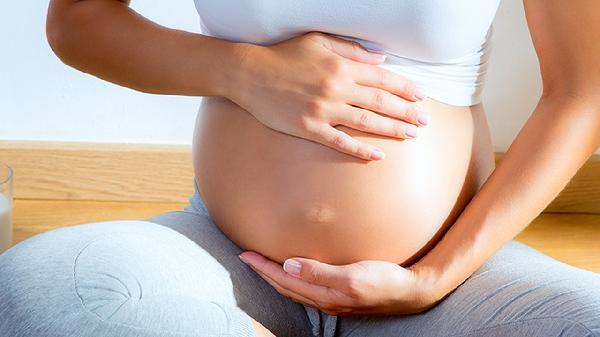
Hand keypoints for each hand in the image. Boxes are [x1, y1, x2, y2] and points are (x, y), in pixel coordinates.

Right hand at [228, 31, 429, 160]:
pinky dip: (360, 149)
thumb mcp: (318, 41)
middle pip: (380, 101)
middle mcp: (336, 88)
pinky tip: (377, 155)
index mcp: (341, 66)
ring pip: (366, 121)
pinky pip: (341, 141)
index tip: (421, 96)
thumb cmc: (284, 55)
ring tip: (410, 135)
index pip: (382, 77)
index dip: (405, 88)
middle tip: (424, 121)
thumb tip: (381, 59)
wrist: (250, 74)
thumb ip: (351, 49)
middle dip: (406, 112)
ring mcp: (323, 110)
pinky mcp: (310, 128)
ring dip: (391, 129)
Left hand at [238, 251, 438, 315]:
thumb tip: (288, 266)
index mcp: (324, 295)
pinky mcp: (341, 294)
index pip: (284, 280)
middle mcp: (324, 300)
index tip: (245, 254)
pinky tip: (295, 272)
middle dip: (264, 272)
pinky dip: (293, 279)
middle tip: (246, 257)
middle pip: (285, 286)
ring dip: (276, 276)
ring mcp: (332, 300)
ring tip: (263, 265)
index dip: (263, 268)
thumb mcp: (352, 276)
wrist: (411, 291)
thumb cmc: (384, 280)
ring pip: (295, 288)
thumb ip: (319, 272)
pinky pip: (308, 287)